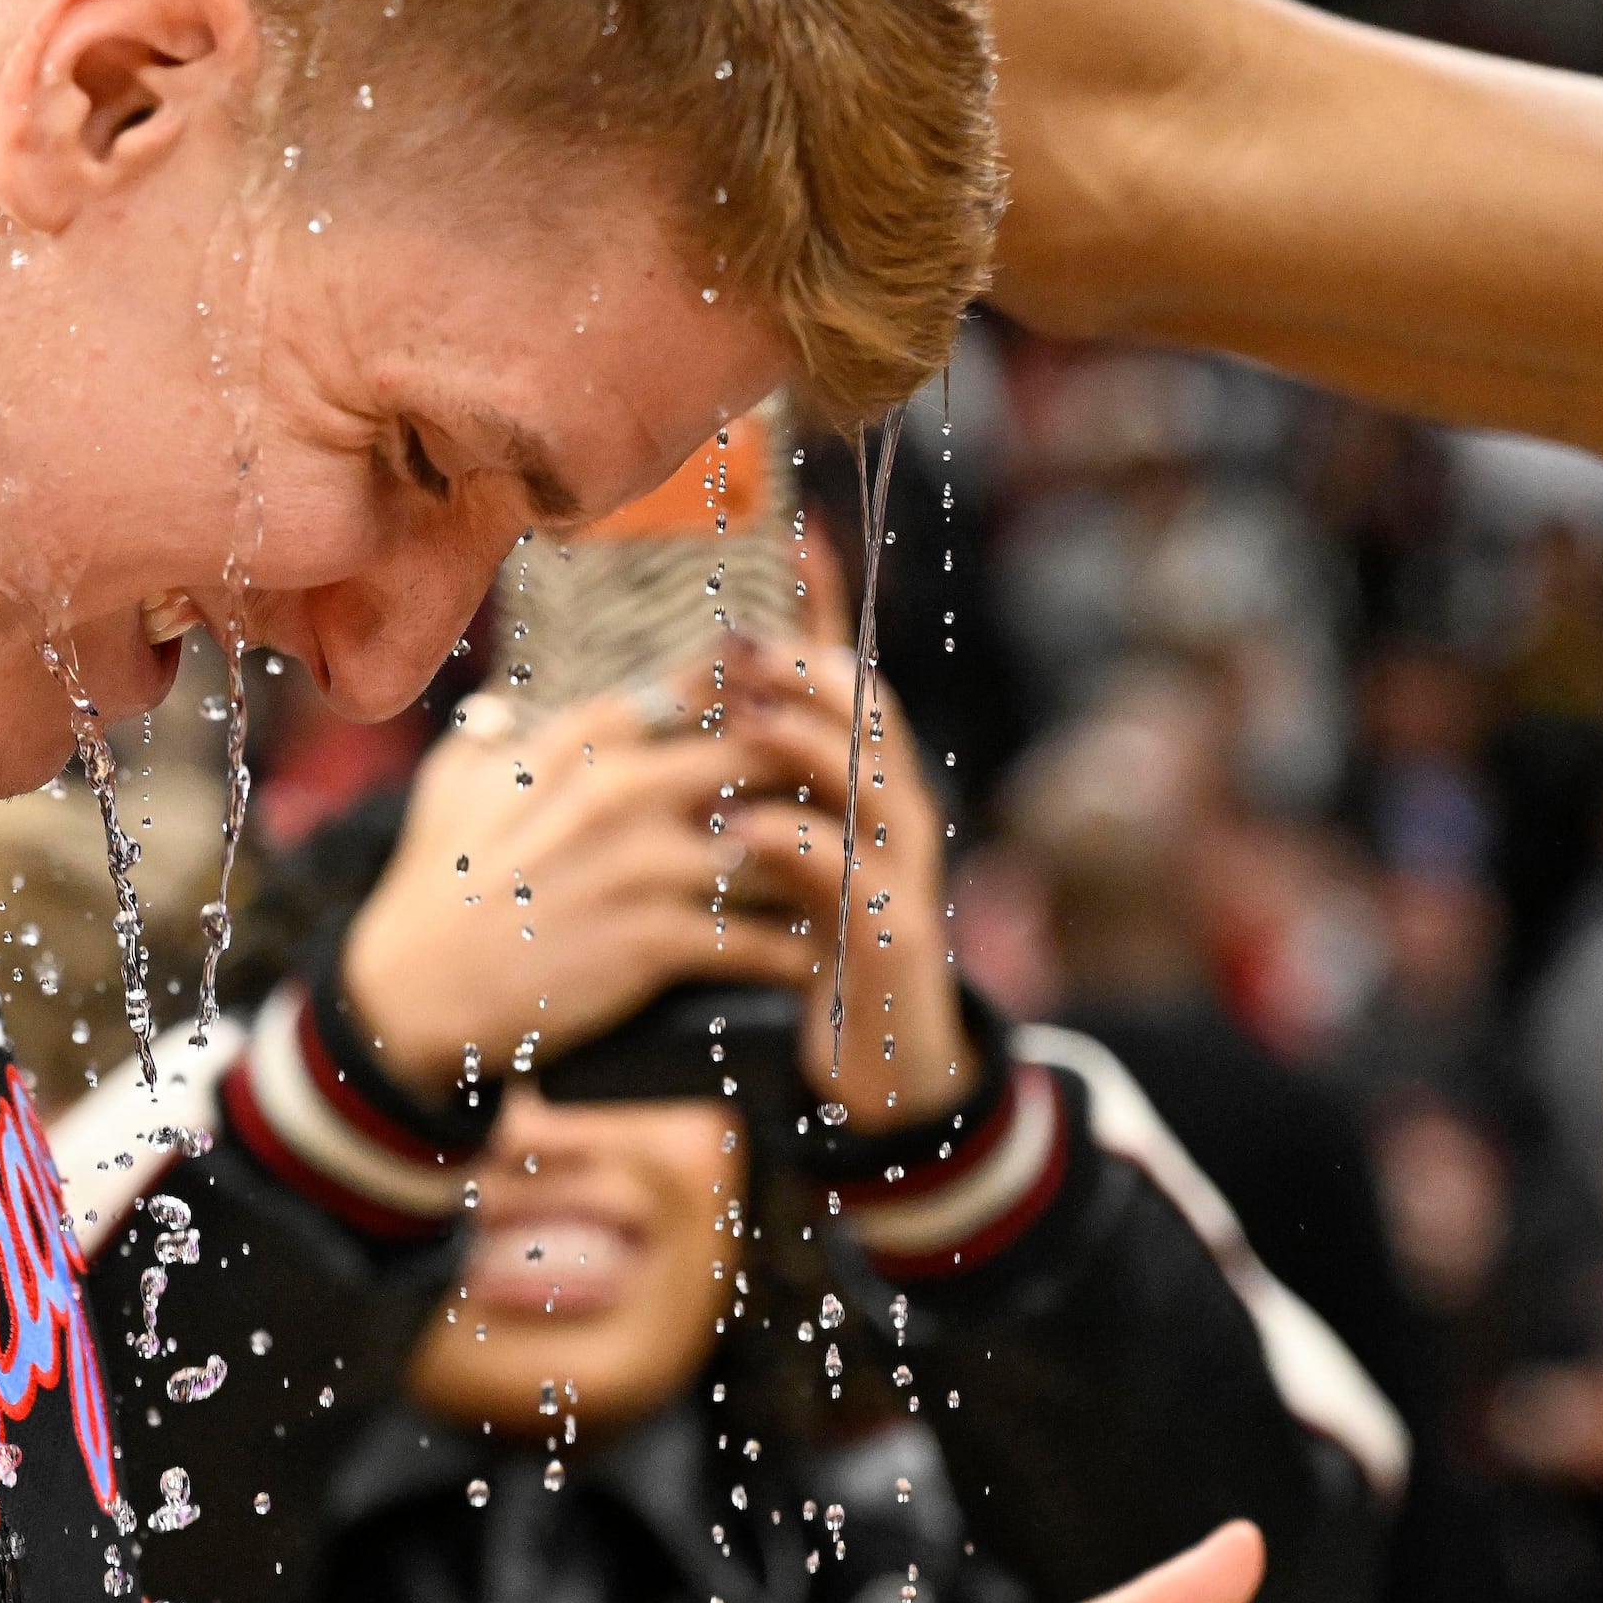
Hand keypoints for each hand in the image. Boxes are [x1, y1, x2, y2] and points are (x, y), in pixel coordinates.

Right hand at [337, 679, 816, 1100]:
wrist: (412, 996)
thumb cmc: (432, 886)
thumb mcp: (452, 785)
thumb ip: (491, 733)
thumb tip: (508, 701)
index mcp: (581, 740)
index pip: (701, 683)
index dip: (764, 684)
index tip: (800, 699)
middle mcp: (620, 789)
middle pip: (760, 752)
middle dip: (812, 771)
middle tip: (851, 795)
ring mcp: (639, 865)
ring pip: (774, 844)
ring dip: (818, 864)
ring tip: (853, 878)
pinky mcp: (651, 941)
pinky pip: (754, 938)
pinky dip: (792, 951)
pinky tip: (816, 956)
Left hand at [710, 629, 964, 1127]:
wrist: (882, 1069)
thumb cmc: (820, 949)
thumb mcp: (786, 854)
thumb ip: (757, 782)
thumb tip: (701, 705)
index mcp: (864, 785)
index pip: (849, 675)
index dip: (826, 606)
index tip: (793, 533)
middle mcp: (894, 814)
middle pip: (868, 712)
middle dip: (808, 667)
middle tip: (740, 639)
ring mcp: (901, 872)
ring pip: (867, 782)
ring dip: (805, 741)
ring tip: (745, 713)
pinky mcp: (892, 936)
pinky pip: (847, 877)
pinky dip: (794, 845)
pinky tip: (740, 831)